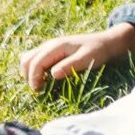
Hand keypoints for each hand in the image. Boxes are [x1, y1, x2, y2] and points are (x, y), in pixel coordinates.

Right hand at [18, 24, 134, 90]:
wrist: (107, 43)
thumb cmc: (98, 51)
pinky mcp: (52, 52)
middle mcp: (49, 45)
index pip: (35, 62)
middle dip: (29, 76)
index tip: (40, 91)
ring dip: (30, 73)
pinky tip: (46, 79)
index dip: (33, 79)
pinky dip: (35, 70)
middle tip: (40, 90)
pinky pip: (36, 60)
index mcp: (56, 46)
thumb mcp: (86, 59)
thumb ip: (69, 66)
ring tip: (42, 85)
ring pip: (29, 59)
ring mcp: (50, 48)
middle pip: (26, 60)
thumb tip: (52, 75)